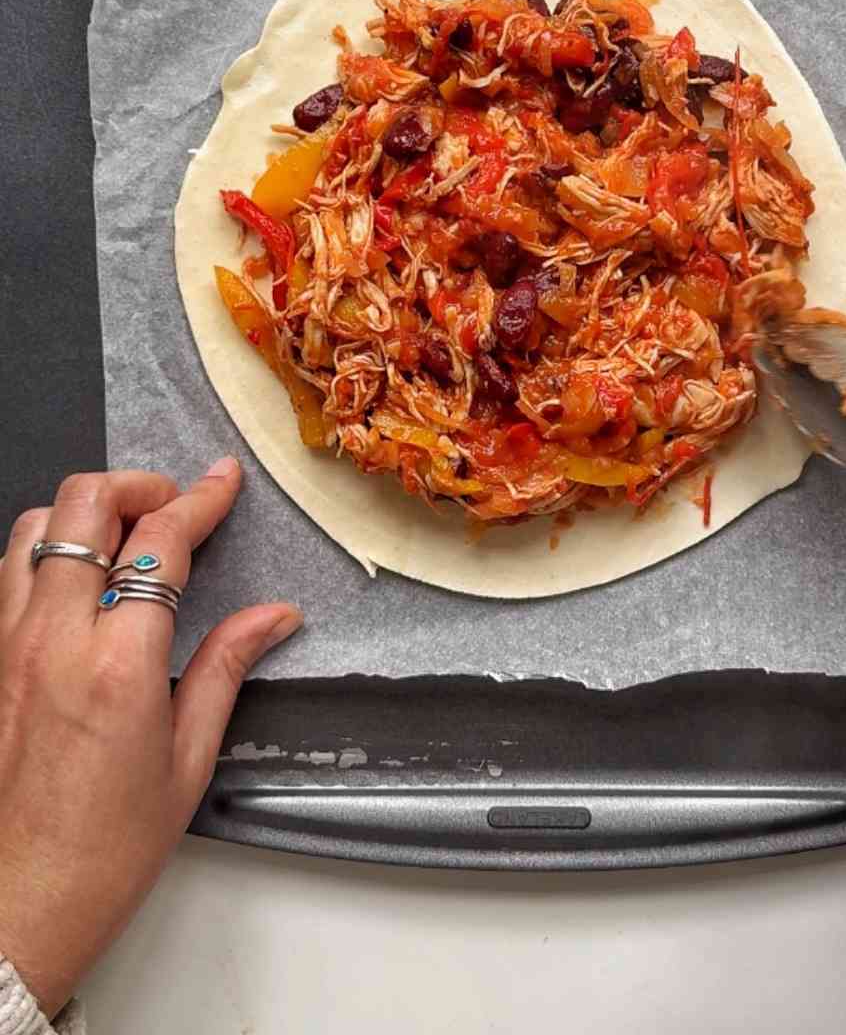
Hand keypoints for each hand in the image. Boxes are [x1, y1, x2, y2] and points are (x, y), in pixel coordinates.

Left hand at [0, 460, 301, 1017]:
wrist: (16, 908)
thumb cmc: (104, 852)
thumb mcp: (187, 762)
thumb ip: (226, 668)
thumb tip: (276, 615)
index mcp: (117, 664)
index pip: (161, 541)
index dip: (201, 499)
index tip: (225, 480)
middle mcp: (53, 639)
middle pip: (85, 506)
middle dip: (137, 485)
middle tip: (173, 504)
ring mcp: (6, 646)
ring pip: (35, 526)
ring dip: (85, 514)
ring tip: (125, 538)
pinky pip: (7, 573)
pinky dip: (46, 552)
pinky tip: (78, 582)